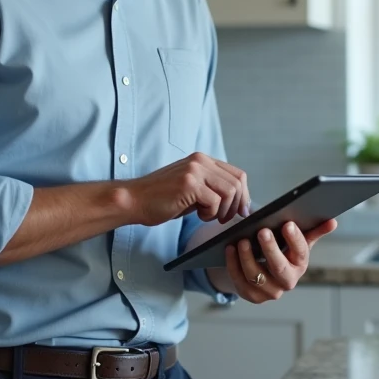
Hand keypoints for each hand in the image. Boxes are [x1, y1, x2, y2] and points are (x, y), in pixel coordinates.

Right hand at [126, 152, 249, 226]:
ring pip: (229, 192)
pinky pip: (214, 201)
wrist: (134, 200)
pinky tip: (197, 215)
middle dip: (236, 205)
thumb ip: (211, 187)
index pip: (237, 174)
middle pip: (237, 183)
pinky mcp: (189, 184)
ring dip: (222, 210)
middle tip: (225, 219)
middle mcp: (200, 161)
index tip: (242, 211)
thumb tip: (238, 201)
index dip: (244, 195)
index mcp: (202, 160)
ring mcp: (194, 171)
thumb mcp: (191, 188)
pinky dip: (210, 214)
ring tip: (207, 216)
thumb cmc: (161, 198)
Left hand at [215, 219, 336, 302]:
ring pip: (257, 276)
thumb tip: (332, 222)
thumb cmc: (281, 251)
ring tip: (241, 240)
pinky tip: (230, 248)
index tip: (288, 224)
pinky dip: (234, 264)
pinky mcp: (253, 296)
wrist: (263, 272)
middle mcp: (288, 281)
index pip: (301, 252)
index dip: (295, 239)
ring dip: (247, 258)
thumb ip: (313, 231)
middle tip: (262, 231)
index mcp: (300, 264)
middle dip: (271, 250)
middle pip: (279, 268)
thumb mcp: (295, 242)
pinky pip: (240, 281)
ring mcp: (270, 291)